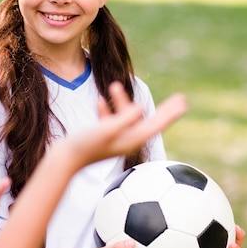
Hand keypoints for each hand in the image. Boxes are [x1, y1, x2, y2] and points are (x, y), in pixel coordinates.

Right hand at [68, 82, 186, 167]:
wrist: (63, 161)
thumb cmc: (84, 145)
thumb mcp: (106, 130)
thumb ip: (124, 119)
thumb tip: (141, 108)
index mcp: (131, 139)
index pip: (157, 124)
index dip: (171, 112)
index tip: (183, 101)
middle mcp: (126, 141)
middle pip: (150, 122)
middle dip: (164, 110)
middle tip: (180, 99)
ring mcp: (114, 140)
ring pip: (126, 118)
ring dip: (121, 102)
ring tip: (114, 86)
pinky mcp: (102, 139)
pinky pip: (109, 122)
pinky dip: (107, 111)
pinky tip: (99, 101)